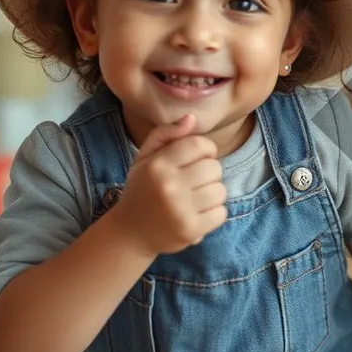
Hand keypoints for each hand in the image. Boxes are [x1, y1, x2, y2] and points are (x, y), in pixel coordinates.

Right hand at [112, 115, 226, 254]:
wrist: (130, 233)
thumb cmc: (142, 189)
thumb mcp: (145, 157)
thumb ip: (166, 134)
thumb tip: (191, 118)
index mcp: (158, 164)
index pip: (200, 145)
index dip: (206, 150)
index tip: (198, 158)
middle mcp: (169, 185)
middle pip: (214, 167)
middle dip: (209, 173)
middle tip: (193, 182)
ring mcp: (180, 209)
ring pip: (220, 190)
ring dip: (212, 193)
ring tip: (195, 198)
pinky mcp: (190, 229)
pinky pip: (221, 213)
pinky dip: (213, 213)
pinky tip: (197, 213)